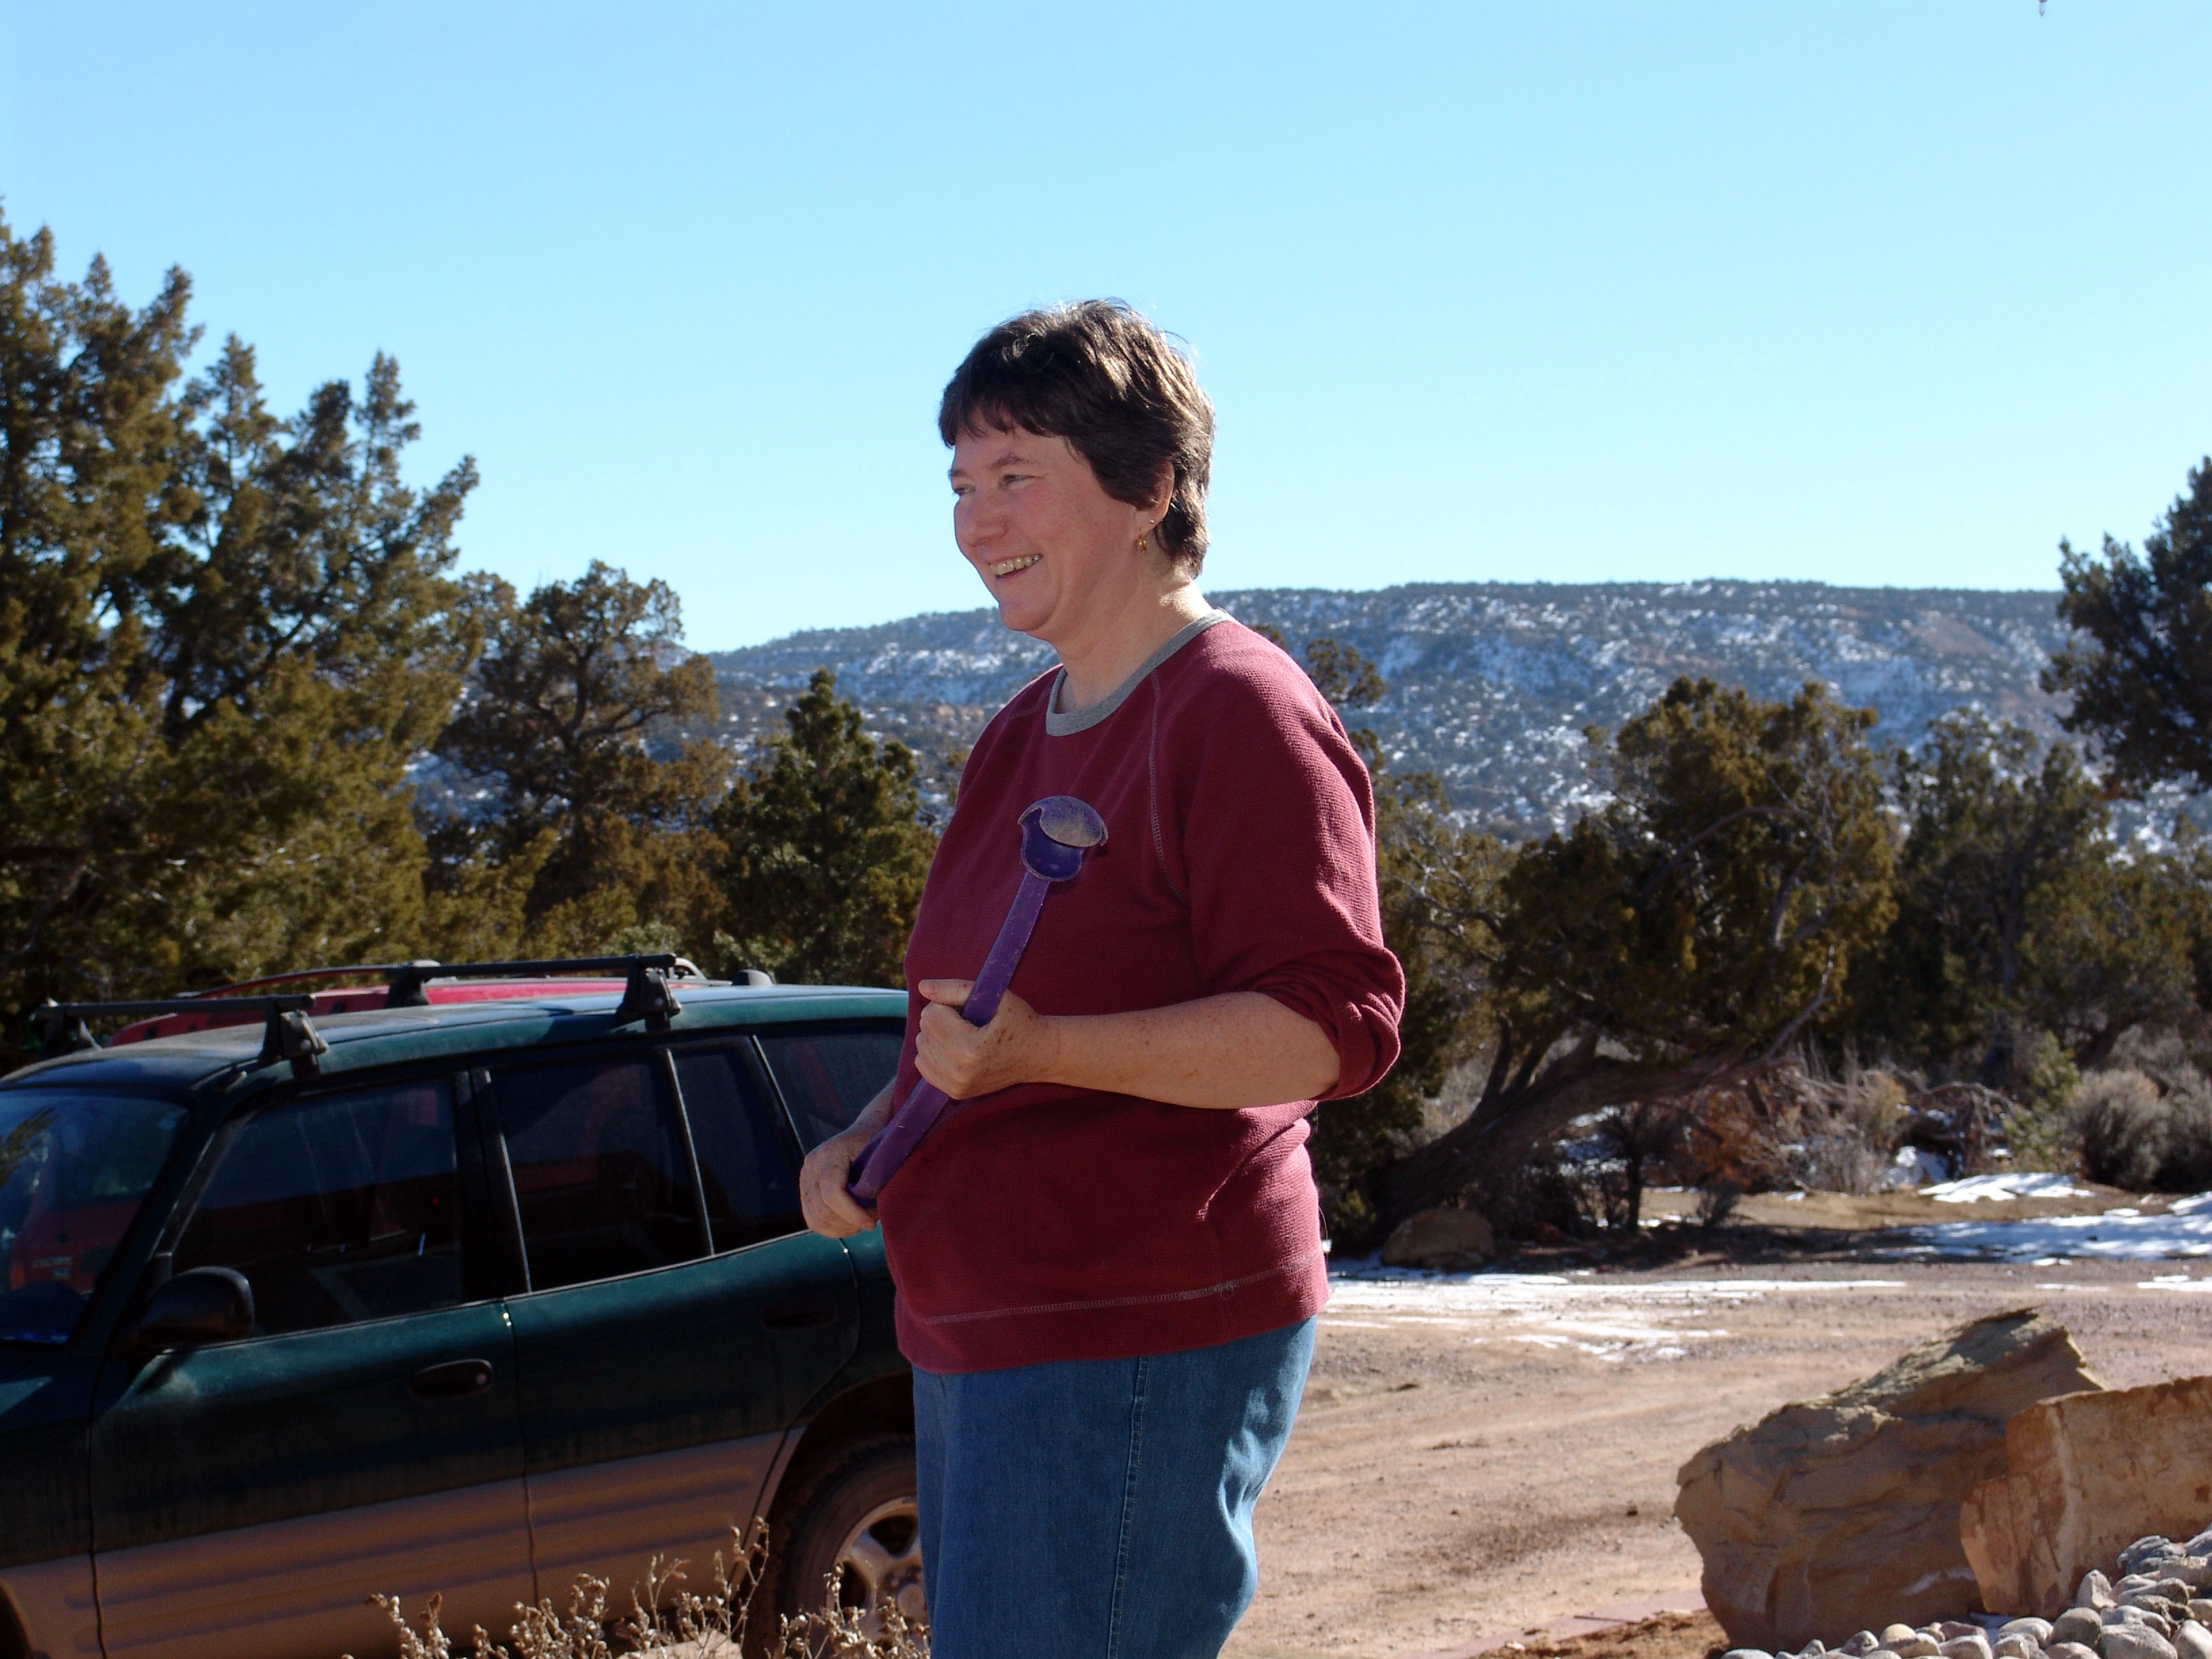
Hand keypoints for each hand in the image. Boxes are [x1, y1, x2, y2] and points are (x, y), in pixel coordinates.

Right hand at [799, 1128, 879, 1237]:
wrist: (863, 1132)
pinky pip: (811, 1218)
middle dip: (848, 1223)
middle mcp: (811, 1165)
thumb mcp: (879, 1159)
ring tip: (860, 1223)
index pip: (833, 1192)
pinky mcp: (805, 1189)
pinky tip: (848, 1225)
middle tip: (870, 1222)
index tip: (871, 1224)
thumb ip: (871, 1184)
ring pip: (814, 1218)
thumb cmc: (876, 1144)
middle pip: (822, 1209)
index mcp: (830, 1153)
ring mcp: (805, 1177)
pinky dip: (830, 1228)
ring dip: (840, 1229)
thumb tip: (867, 1213)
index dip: (852, 1214)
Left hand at [914, 978, 1056, 1098]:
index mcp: (970, 1049)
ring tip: (964, 1035)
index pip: (931, 1014)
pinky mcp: (954, 1092)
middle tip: (969, 1022)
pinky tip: (956, 1049)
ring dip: (937, 1035)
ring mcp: (955, 1085)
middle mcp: (959, 1072)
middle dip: (942, 1019)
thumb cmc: (1020, 1022)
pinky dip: (935, 1052)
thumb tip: (922, 987)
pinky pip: (923, 1064)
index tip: (968, 1009)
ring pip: (921, 1046)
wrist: (1038, 1056)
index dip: (947, 1004)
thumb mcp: (995, 997)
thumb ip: (955, 989)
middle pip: (925, 1030)